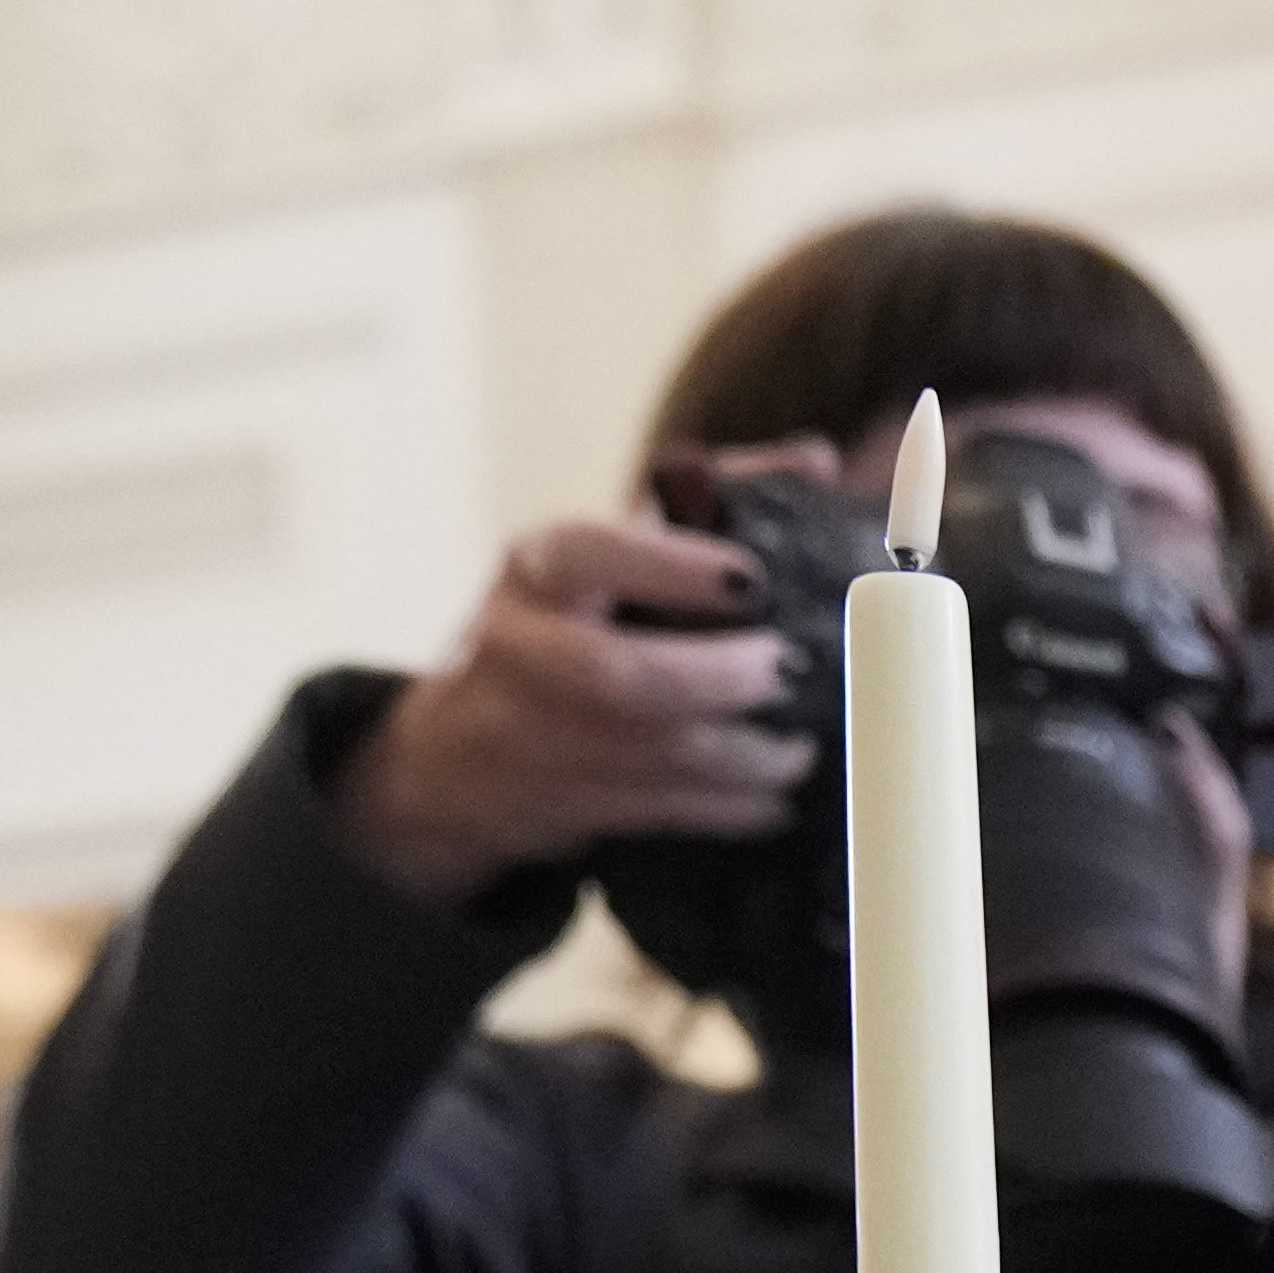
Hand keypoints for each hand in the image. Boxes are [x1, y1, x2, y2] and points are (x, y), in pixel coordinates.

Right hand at [335, 500, 812, 910]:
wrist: (459, 752)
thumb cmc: (564, 626)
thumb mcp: (607, 553)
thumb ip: (705, 499)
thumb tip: (814, 461)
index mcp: (538, 569)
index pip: (591, 553)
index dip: (673, 567)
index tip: (751, 578)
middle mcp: (524, 647)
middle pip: (620, 673)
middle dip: (719, 678)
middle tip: (787, 672)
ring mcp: (538, 734)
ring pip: (655, 753)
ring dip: (748, 757)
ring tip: (801, 746)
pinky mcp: (564, 805)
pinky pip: (665, 810)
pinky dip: (735, 807)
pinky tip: (777, 796)